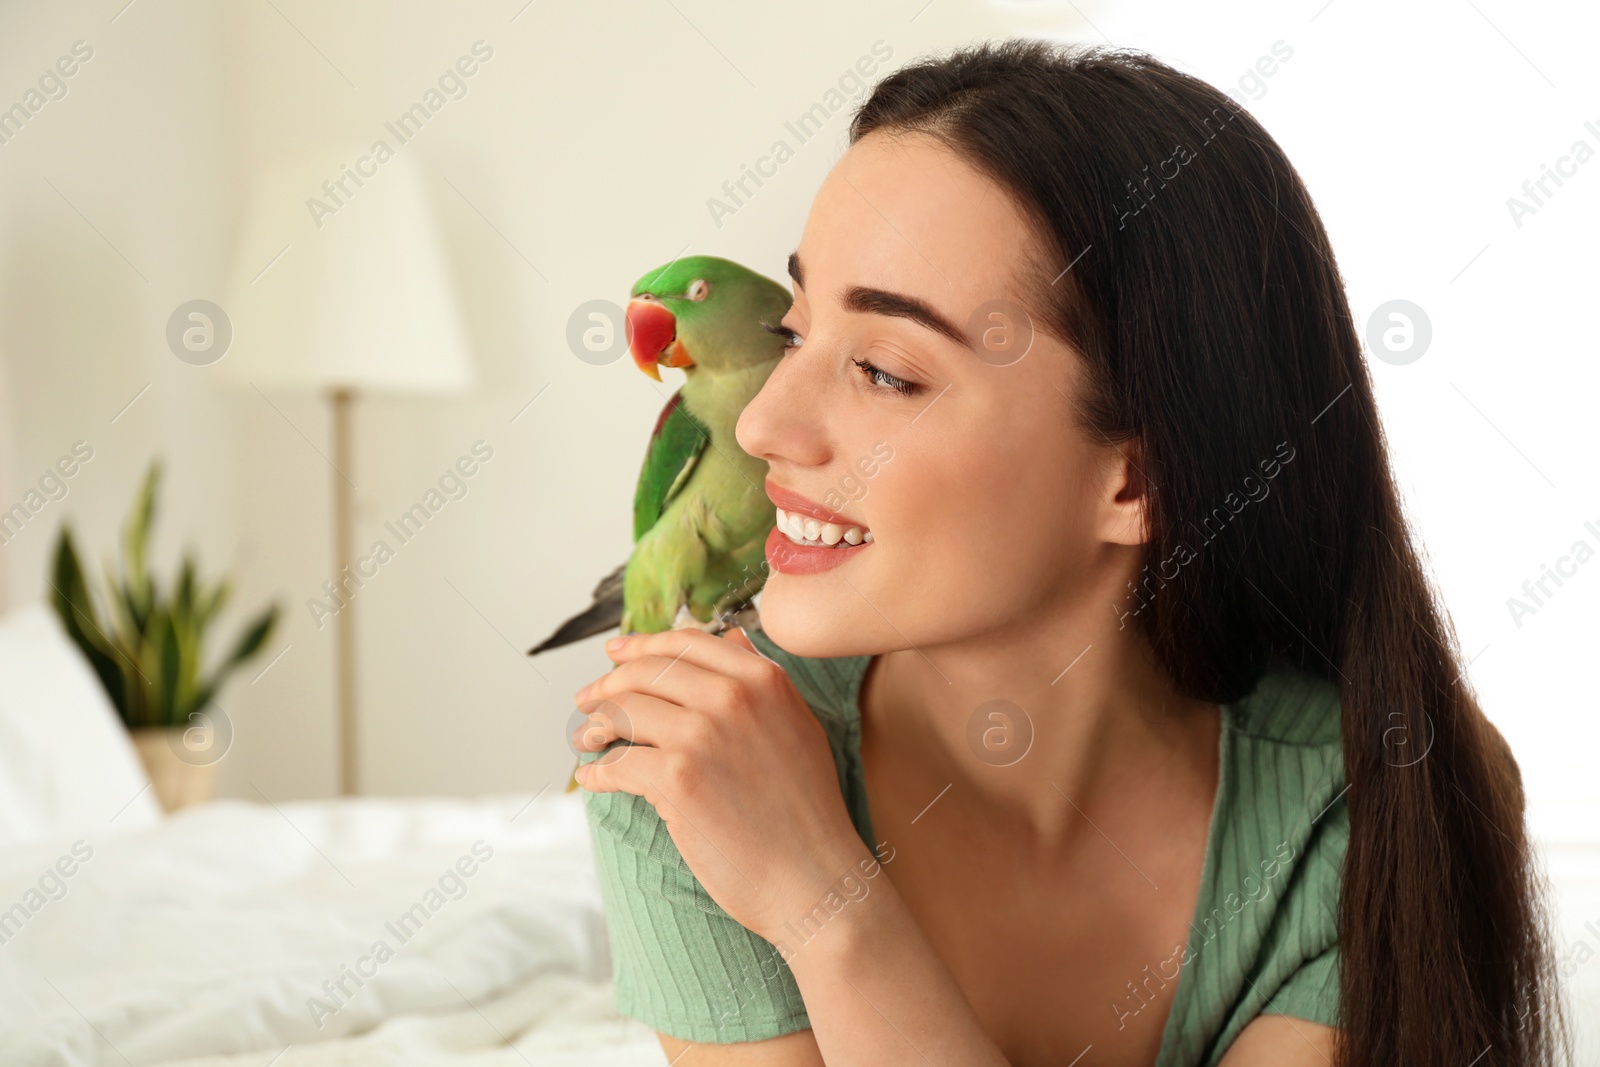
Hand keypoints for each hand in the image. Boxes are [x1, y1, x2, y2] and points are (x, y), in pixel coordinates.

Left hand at [572, 627, 870, 943]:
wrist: (815, 878)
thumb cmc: (806, 812)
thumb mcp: (797, 728)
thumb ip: (762, 681)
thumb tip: (732, 639)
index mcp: (764, 680)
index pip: (685, 643)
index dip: (641, 645)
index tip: (614, 651)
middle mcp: (733, 696)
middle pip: (645, 672)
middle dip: (606, 685)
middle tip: (587, 701)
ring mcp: (703, 735)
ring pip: (624, 712)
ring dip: (594, 726)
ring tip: (586, 740)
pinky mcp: (677, 779)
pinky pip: (617, 763)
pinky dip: (597, 772)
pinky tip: (594, 779)